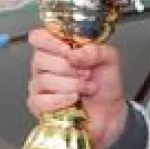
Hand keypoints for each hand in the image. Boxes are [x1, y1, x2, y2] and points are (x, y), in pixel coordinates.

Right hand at [27, 29, 128, 148]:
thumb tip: (73, 54)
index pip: (37, 37)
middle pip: (39, 59)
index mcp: (57, 49)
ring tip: (87, 88)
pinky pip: (40, 100)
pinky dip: (60, 99)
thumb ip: (95, 50)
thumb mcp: (109, 59)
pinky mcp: (40, 106)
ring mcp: (39, 86)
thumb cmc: (106, 84)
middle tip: (86, 74)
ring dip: (71, 84)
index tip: (69, 51)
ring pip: (43, 80)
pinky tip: (74, 99)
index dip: (51, 42)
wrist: (112, 111)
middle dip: (67, 67)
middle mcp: (44, 66)